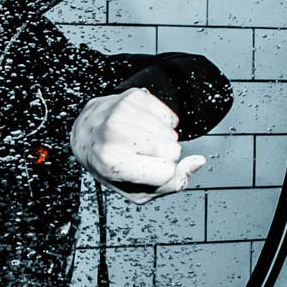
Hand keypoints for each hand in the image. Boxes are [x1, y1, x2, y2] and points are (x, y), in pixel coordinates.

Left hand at [70, 87, 206, 203]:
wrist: (86, 132)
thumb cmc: (112, 166)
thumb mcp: (136, 190)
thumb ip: (172, 184)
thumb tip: (199, 161)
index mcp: (112, 164)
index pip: (167, 172)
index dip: (164, 174)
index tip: (147, 171)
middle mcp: (114, 135)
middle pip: (173, 150)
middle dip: (165, 156)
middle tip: (142, 155)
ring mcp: (123, 112)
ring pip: (172, 133)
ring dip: (162, 139)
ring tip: (139, 141)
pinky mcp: (134, 96)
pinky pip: (171, 117)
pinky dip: (162, 124)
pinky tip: (142, 127)